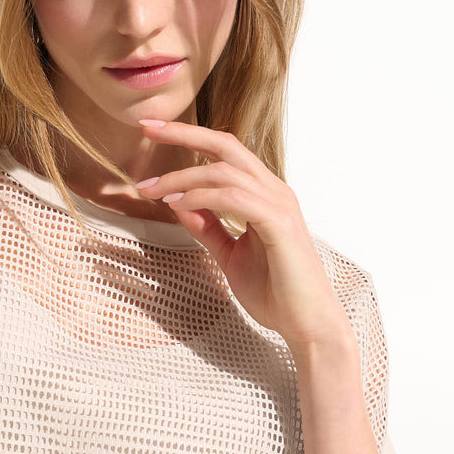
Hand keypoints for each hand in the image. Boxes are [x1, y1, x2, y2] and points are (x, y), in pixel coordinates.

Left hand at [135, 118, 350, 346]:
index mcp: (265, 194)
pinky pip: (234, 198)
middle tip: (146, 129)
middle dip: (184, 133)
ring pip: (224, 172)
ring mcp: (279, 205)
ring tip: (152, 190)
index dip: (190, 137)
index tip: (153, 132)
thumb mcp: (229, 255)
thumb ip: (207, 227)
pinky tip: (178, 204)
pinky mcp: (279, 224)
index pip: (225, 153)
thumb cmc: (275, 292)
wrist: (307, 324)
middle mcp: (275, 191)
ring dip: (183, 177)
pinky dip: (202, 197)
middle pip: (226, 145)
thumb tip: (179, 202)